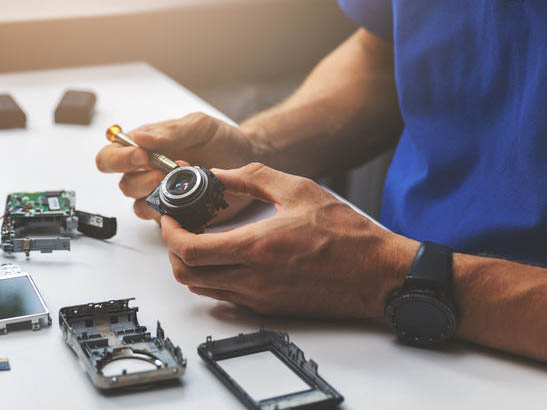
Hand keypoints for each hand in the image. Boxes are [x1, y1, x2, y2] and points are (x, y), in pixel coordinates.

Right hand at [96, 113, 262, 222]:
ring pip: (138, 205)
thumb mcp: (199, 126)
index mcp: (143, 147)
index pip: (110, 155)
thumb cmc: (220, 139)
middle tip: (164, 172)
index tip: (142, 156)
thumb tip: (139, 137)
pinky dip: (173, 213)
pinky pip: (161, 221)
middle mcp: (146, 173)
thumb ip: (170, 131)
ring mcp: (160, 196)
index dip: (119, 159)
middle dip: (141, 179)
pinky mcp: (175, 214)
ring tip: (184, 181)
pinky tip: (191, 199)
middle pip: (122, 184)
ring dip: (158, 195)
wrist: (246, 159)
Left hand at [160, 163, 417, 318]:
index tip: (169, 219)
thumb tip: (220, 173)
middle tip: (177, 229)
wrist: (377, 275)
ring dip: (190, 266)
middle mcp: (253, 279)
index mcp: (256, 248)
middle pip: (187, 274)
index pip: (190, 251)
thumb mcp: (299, 189)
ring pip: (203, 289)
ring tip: (198, 241)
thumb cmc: (347, 235)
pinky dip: (213, 278)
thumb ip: (252, 177)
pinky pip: (225, 296)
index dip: (169, 235)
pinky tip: (225, 257)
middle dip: (172, 251)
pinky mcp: (269, 308)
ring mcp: (259, 298)